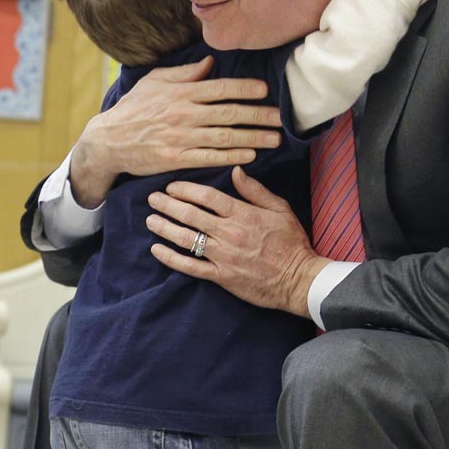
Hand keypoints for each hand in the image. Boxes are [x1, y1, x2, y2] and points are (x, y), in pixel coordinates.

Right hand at [70, 58, 282, 207]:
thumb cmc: (133, 108)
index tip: (265, 90)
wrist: (108, 141)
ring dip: (252, 138)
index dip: (245, 89)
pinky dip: (230, 156)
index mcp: (180, 92)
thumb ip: (183, 73)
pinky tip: (249, 155)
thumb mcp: (154, 81)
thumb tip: (209, 63)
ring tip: (274, 139)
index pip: (220, 88)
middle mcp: (183, 114)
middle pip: (229, 113)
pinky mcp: (175, 158)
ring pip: (223, 137)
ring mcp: (180, 137)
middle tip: (281, 118)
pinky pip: (209, 157)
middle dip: (258, 115)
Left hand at [145, 166, 330, 316]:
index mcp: (243, 214)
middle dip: (167, 205)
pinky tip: (156, 250)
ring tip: (150, 220)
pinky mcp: (220, 276)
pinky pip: (190, 266)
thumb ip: (255, 190)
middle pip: (190, 215)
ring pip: (186, 238)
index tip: (171, 186)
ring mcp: (223, 256)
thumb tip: (236, 170)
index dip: (185, 190)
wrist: (298, 278)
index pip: (207, 196)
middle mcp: (229, 233)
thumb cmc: (291, 242)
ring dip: (164, 228)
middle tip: (152, 199)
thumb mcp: (280, 209)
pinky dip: (171, 258)